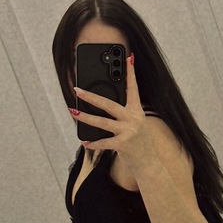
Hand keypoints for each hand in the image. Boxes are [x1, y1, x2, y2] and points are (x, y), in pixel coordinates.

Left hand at [69, 55, 157, 171]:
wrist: (149, 164)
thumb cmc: (140, 143)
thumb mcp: (136, 125)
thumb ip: (124, 115)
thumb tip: (102, 105)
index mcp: (137, 111)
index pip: (133, 88)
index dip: (131, 72)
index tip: (128, 57)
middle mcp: (133, 119)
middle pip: (109, 104)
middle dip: (91, 96)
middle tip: (77, 90)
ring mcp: (128, 132)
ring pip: (102, 122)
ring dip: (85, 117)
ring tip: (73, 112)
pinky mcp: (123, 145)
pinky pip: (103, 142)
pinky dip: (92, 143)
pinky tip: (84, 142)